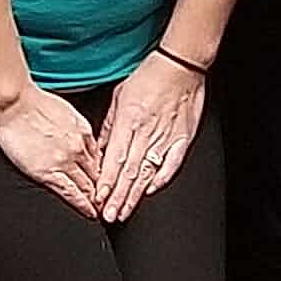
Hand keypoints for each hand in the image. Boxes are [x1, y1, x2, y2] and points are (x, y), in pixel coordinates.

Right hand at [0, 84, 108, 216]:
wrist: (14, 101)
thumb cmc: (32, 102)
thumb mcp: (65, 111)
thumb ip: (76, 128)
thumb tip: (80, 139)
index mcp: (84, 132)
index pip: (100, 159)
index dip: (105, 174)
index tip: (108, 183)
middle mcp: (79, 148)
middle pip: (98, 175)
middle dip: (106, 190)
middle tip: (112, 204)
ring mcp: (65, 161)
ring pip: (88, 186)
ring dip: (97, 201)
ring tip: (103, 212)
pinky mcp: (48, 172)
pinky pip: (71, 193)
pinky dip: (83, 205)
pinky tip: (89, 212)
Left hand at [94, 48, 205, 225]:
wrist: (180, 65)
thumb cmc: (149, 76)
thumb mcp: (120, 96)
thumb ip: (110, 126)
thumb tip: (101, 150)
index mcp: (129, 121)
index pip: (114, 159)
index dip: (106, 182)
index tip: (98, 198)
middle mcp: (146, 132)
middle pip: (129, 171)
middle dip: (117, 196)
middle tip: (108, 216)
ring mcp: (166, 136)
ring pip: (147, 172)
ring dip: (134, 194)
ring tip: (124, 212)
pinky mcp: (182, 138)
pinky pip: (171, 163)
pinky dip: (161, 178)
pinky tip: (151, 191)